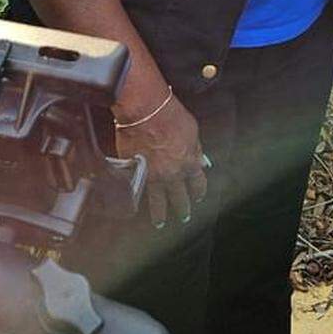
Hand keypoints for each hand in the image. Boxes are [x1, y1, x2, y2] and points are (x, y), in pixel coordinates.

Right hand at [115, 92, 208, 228]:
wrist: (144, 110)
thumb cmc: (169, 115)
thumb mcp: (192, 130)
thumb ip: (196, 149)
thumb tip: (200, 161)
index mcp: (188, 163)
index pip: (197, 184)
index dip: (198, 191)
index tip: (198, 197)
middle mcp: (171, 174)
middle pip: (178, 198)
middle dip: (181, 209)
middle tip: (183, 218)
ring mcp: (151, 176)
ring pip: (157, 201)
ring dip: (159, 214)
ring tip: (160, 223)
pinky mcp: (133, 173)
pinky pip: (136, 190)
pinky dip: (137, 198)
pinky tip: (138, 204)